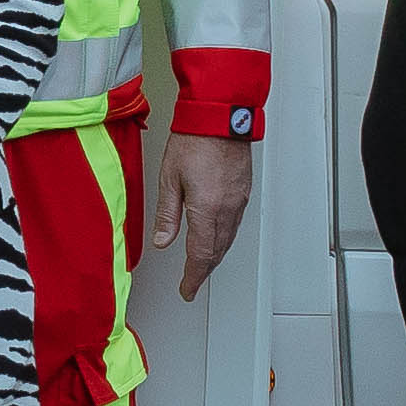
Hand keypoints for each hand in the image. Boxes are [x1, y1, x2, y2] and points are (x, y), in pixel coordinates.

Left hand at [149, 129, 253, 300]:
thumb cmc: (194, 140)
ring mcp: (238, 201)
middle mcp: (227, 209)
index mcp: (206, 209)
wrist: (220, 116)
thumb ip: (167, 215)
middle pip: (217, 252)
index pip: (200, 255)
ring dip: (215, 256)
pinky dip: (224, 239)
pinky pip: (235, 224)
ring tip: (202, 266)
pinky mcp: (243, 191)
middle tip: (192, 283)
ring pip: (228, 239)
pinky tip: (217, 238)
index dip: (193, 277)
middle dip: (203, 271)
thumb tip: (162, 241)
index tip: (187, 290)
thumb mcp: (169, 179)